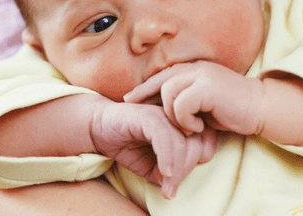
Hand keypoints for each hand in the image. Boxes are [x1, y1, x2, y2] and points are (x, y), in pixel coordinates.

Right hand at [89, 100, 215, 198]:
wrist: (99, 127)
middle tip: (171, 189)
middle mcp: (176, 116)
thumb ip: (167, 172)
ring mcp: (162, 114)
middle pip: (196, 145)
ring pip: (181, 143)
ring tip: (168, 188)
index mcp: (182, 124)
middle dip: (186, 171)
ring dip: (177, 171)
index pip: (204, 144)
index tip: (178, 182)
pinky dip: (166, 157)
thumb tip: (176, 182)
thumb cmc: (127, 144)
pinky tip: (164, 172)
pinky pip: (164, 138)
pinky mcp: (148, 116)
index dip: (196, 164)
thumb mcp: (151, 165)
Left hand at [124, 61, 266, 136]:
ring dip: (173, 115)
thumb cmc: (234, 110)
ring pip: (168, 93)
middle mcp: (197, 69)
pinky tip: (198, 127)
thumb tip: (163, 108)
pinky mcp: (207, 88)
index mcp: (196, 70)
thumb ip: (187, 100)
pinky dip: (185, 120)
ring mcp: (202, 76)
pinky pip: (180, 105)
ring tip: (188, 127)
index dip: (145, 86)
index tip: (129, 98)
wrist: (262, 108)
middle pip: (161, 81)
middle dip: (145, 95)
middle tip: (133, 107)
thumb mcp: (206, 103)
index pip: (163, 75)